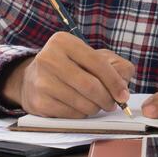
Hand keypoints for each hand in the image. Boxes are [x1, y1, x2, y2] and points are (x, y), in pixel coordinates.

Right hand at [3, 32, 134, 116]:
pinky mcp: (38, 102)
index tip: (123, 95)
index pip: (97, 63)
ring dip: (95, 108)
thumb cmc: (71, 67)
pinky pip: (71, 114)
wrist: (33, 79)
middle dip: (107, 98)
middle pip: (90, 85)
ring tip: (95, 104)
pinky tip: (79, 107)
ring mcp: (41, 81)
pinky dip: (81, 114)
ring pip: (81, 103)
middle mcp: (48, 58)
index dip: (114, 81)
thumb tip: (123, 89)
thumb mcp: (93, 57)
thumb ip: (116, 66)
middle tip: (112, 104)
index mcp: (63, 41)